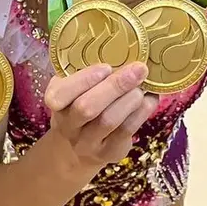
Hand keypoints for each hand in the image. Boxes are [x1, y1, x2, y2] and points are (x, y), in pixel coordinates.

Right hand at [44, 62, 158, 169]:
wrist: (77, 149)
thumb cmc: (80, 105)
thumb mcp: (75, 88)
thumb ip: (90, 74)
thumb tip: (126, 52)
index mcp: (56, 102)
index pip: (60, 95)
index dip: (83, 80)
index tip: (106, 67)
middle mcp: (68, 125)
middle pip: (87, 108)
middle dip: (115, 86)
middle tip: (139, 69)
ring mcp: (87, 143)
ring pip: (108, 121)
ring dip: (130, 99)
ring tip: (143, 86)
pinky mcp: (108, 153)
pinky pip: (125, 132)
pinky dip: (141, 112)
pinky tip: (149, 99)